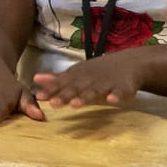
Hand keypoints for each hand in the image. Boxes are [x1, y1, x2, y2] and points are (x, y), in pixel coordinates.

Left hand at [32, 52, 147, 109]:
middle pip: (77, 88)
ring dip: (86, 97)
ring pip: (96, 91)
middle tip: (54, 104)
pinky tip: (112, 100)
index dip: (51, 90)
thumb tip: (35, 79)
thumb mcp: (77, 73)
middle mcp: (91, 79)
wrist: (131, 62)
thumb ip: (58, 79)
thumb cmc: (98, 72)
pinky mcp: (125, 87)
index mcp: (79, 76)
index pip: (63, 84)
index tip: (39, 97)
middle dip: (65, 95)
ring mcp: (108, 83)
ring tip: (76, 104)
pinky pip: (121, 92)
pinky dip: (117, 96)